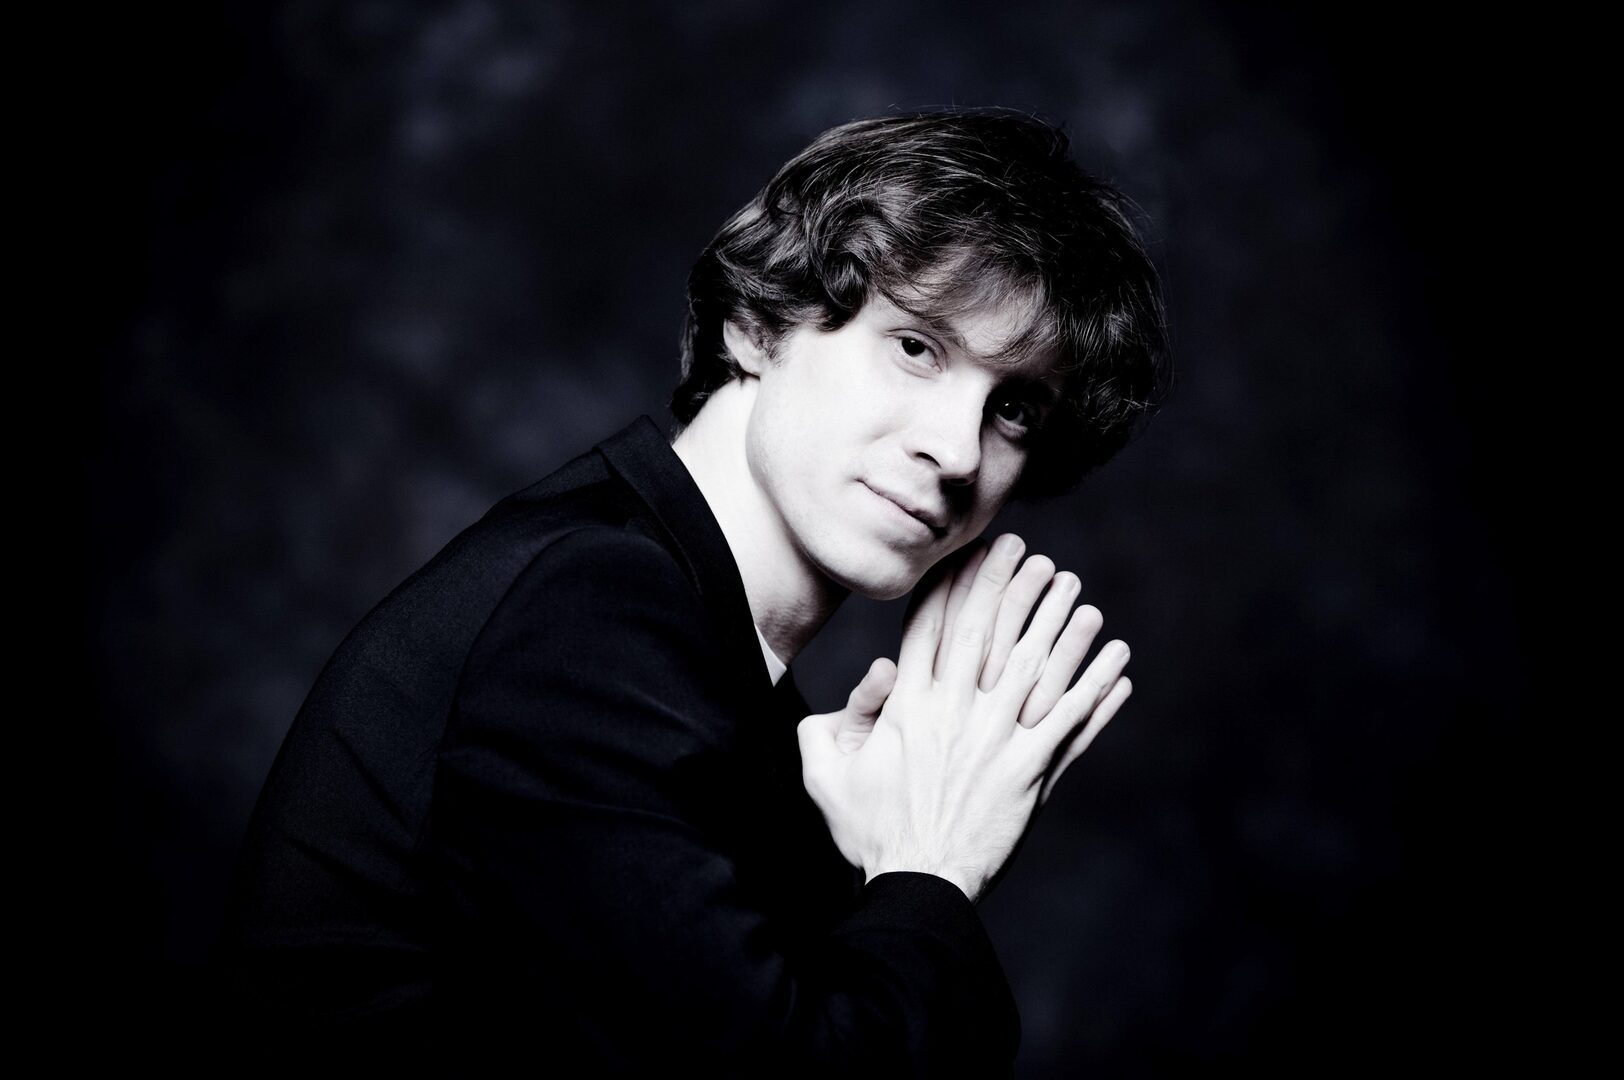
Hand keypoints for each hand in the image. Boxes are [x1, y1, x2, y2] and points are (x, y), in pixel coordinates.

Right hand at [798, 533, 1132, 903]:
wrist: (917, 884)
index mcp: (907, 707)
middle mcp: (954, 714)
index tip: (971, 553)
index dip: (953, 585)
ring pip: (1034, 668)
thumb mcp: (825, 776)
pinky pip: (1071, 720)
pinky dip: (1097, 686)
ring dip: (1059, 624)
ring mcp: (996, 742)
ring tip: (1077, 589)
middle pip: (986, 633)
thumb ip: (827, 727)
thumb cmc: (867, 834)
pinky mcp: (1030, 773)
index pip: (931, 629)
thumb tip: (862, 681)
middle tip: (1030, 551)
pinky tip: (1117, 658)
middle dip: (1008, 585)